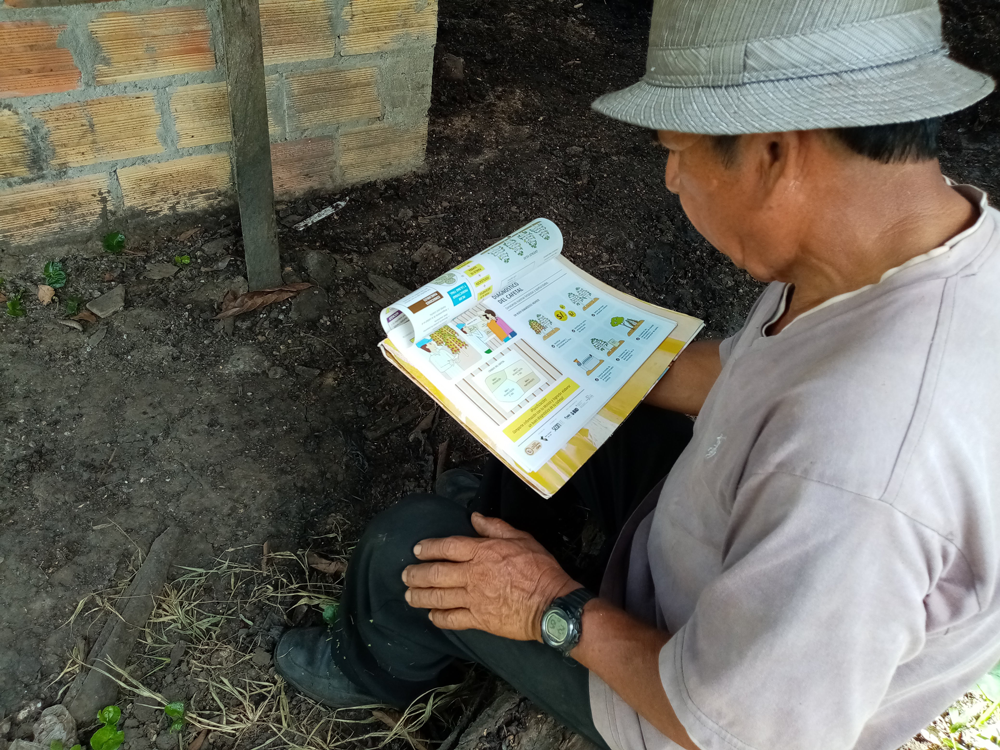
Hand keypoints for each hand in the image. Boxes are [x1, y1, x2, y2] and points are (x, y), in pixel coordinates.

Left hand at [402, 512, 579, 640]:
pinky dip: (439, 617)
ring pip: (439, 597)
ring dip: (420, 596)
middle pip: (436, 574)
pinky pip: (452, 619)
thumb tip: (474, 518)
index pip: (447, 547)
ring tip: (409, 595)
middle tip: (405, 575)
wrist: (551, 604)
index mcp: (482, 552)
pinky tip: (431, 616)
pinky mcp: (479, 620)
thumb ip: (495, 528)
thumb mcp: (521, 539)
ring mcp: (474, 599)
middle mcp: (473, 575)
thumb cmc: (540, 569)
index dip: (429, 548)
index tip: (417, 550)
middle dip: (416, 574)